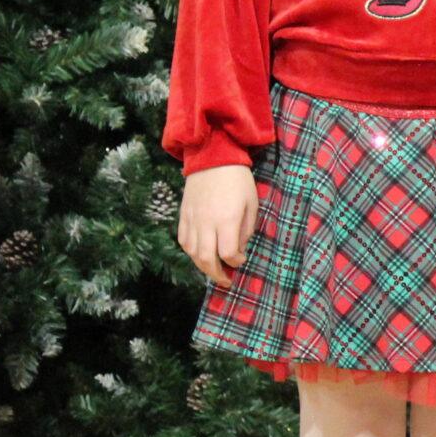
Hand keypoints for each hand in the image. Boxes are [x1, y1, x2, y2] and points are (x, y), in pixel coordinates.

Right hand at [177, 164, 258, 286]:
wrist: (212, 156)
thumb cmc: (238, 179)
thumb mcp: (251, 203)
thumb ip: (245, 229)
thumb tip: (238, 249)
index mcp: (227, 219)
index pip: (228, 253)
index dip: (236, 261)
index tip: (242, 259)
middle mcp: (207, 222)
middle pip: (206, 259)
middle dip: (217, 274)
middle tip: (226, 280)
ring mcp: (192, 219)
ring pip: (192, 253)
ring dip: (203, 266)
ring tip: (213, 269)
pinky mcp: (183, 214)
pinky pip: (183, 240)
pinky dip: (191, 252)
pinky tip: (200, 253)